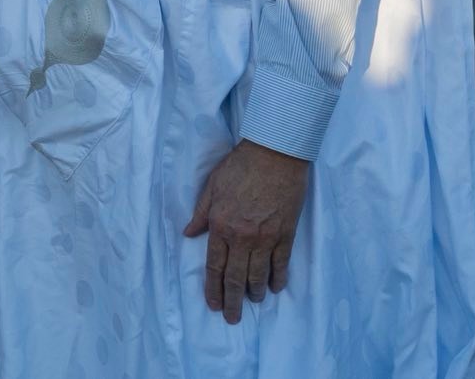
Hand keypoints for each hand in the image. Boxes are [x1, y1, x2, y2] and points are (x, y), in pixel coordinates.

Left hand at [183, 139, 309, 323]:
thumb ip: (201, 213)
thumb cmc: (240, 166)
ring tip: (253, 302)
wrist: (274, 154)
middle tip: (232, 319)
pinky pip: (281, 263)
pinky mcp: (286, 234)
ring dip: (255, 292)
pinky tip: (276, 288)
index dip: (213, 288)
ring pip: (259, 275)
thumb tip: (188, 233)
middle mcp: (242, 237)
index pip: (214, 266)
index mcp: (221, 226)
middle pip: (235, 277)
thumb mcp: (212, 186)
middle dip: (232, 301)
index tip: (212, 305)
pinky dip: (278, 278)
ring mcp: (266, 238)